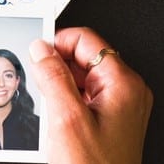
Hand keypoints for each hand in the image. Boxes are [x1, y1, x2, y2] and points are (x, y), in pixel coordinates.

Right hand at [30, 27, 153, 163]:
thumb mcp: (66, 119)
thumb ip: (53, 77)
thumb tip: (42, 49)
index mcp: (123, 83)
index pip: (87, 41)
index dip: (58, 43)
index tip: (36, 53)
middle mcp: (127, 92)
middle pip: (85, 59)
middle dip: (57, 68)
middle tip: (38, 85)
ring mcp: (122, 108)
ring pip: (83, 80)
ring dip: (60, 88)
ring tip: (49, 110)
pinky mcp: (112, 122)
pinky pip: (87, 99)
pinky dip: (68, 104)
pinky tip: (56, 122)